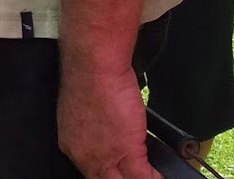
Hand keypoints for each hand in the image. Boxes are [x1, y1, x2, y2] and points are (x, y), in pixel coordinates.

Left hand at [57, 62, 158, 178]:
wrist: (96, 67)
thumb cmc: (91, 79)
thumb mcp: (84, 112)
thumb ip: (94, 133)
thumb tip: (108, 138)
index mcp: (72, 145)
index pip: (92, 173)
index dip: (110, 175)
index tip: (120, 171)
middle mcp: (83, 156)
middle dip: (123, 178)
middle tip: (137, 172)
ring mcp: (105, 158)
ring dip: (139, 178)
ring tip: (151, 174)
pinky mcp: (127, 152)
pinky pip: (144, 178)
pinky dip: (155, 178)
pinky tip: (161, 174)